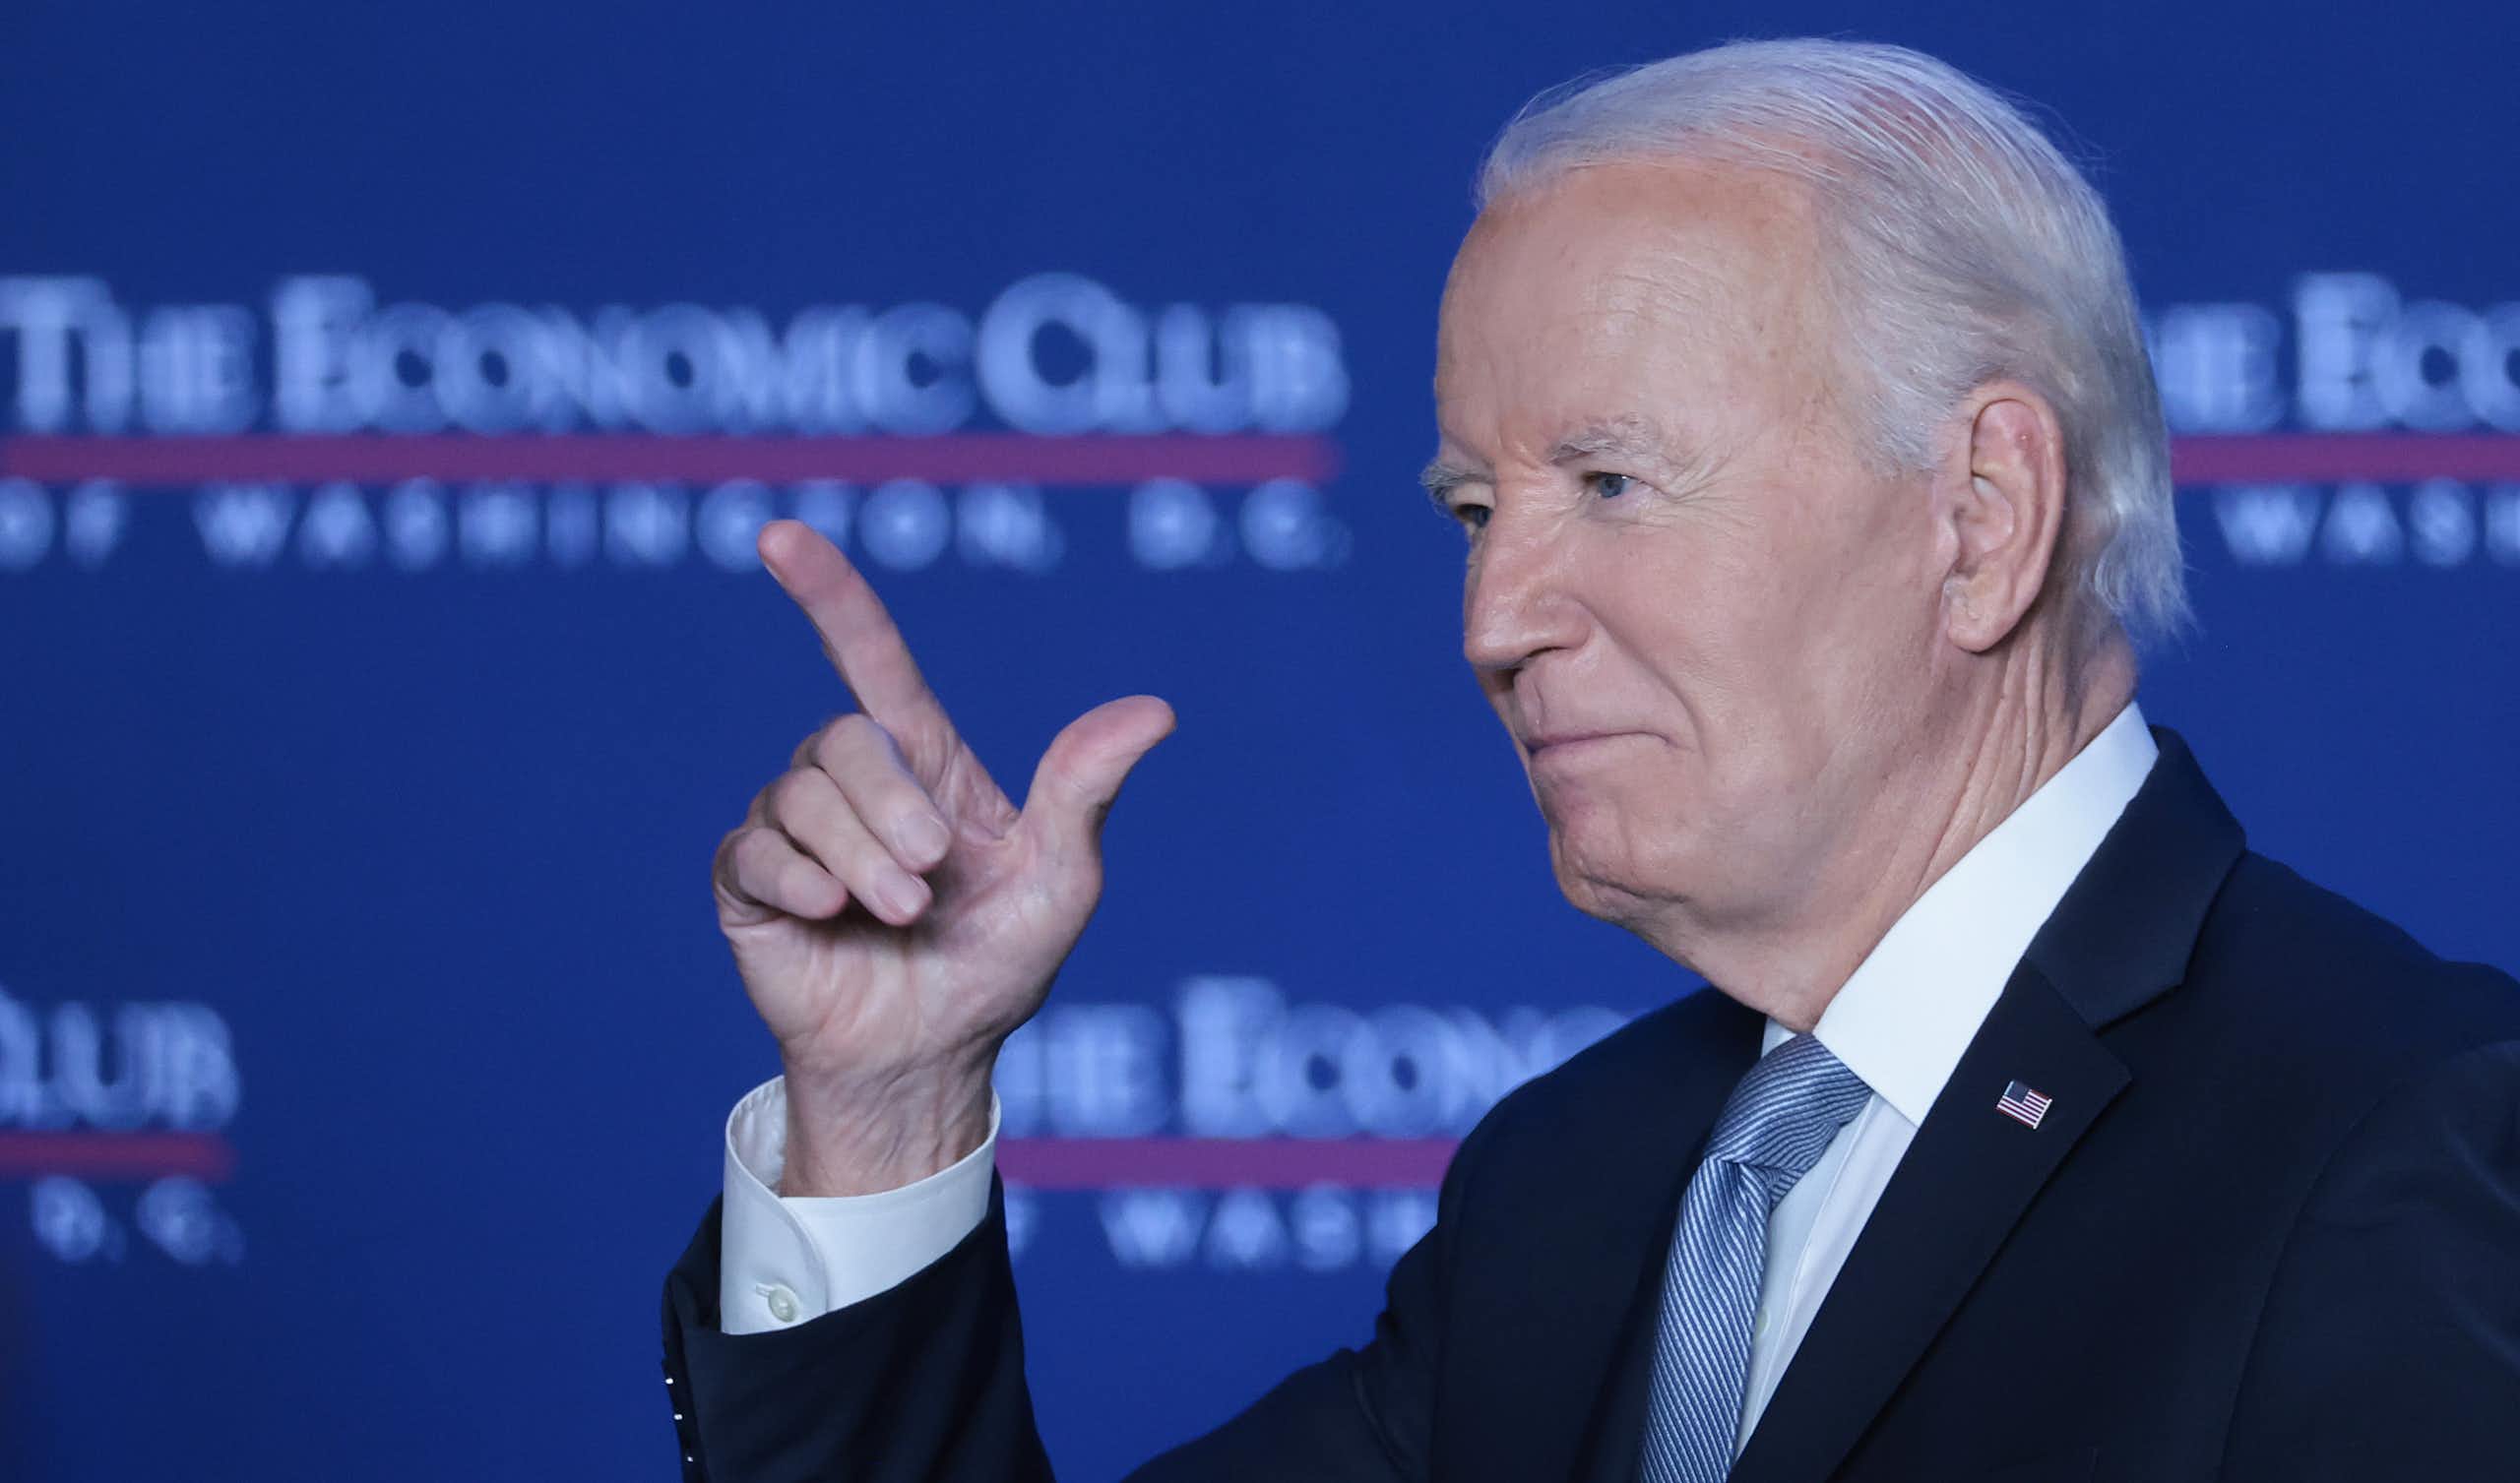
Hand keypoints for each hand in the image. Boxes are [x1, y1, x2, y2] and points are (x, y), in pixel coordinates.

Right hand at [711, 520, 1174, 1194]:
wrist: (933, 1056)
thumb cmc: (1000, 963)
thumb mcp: (1062, 880)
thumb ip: (1087, 791)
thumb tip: (1158, 711)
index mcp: (922, 762)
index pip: (869, 656)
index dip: (828, 595)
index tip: (779, 535)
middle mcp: (851, 782)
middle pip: (844, 738)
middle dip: (891, 811)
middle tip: (929, 882)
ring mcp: (794, 830)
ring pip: (799, 794)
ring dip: (859, 859)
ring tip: (895, 915)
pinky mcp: (750, 883)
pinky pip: (752, 850)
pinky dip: (798, 880)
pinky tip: (830, 916)